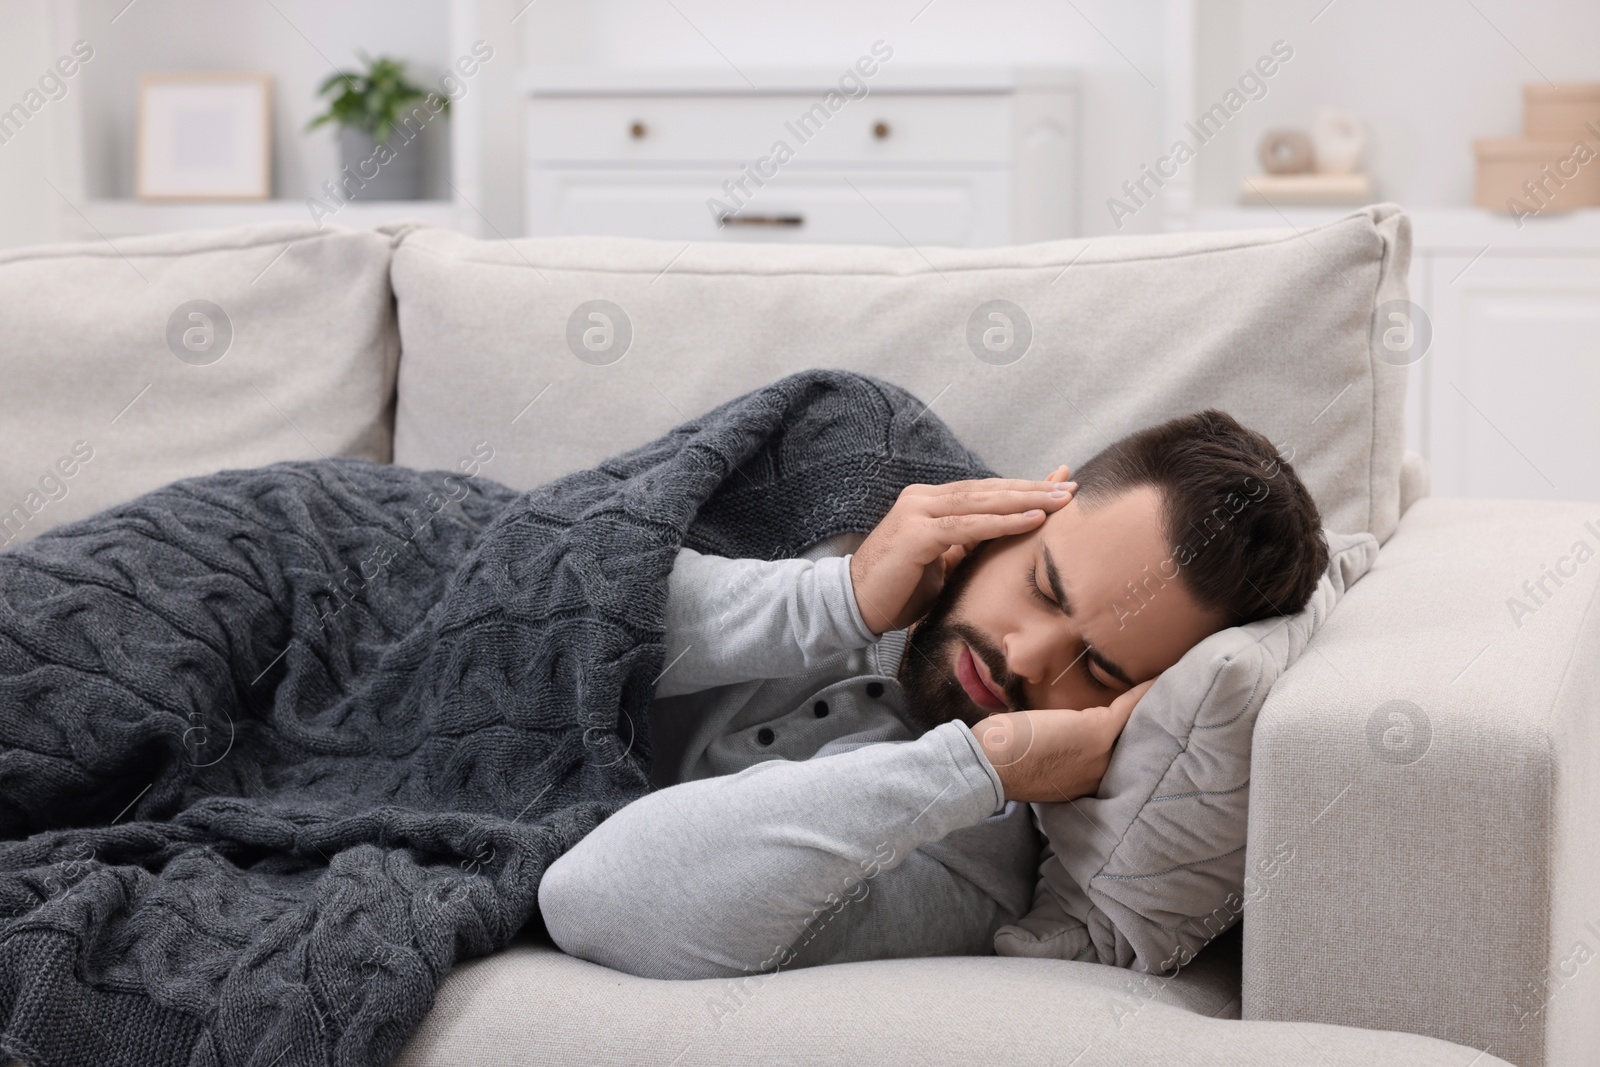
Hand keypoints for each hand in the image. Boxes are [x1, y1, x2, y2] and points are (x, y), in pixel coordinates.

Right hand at [849, 467, 1075, 634]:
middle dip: (1032, 487)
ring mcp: (918, 512)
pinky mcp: (916, 533)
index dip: (1021, 487)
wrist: (852, 605)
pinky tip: (1032, 520)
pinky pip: (969, 526)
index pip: (984, 490)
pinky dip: (1003, 522)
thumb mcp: (940, 563)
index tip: (1057, 483)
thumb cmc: (897, 590)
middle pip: (988, 489)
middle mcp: (923, 498)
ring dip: (1026, 500)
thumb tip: (1001, 538)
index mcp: (929, 502)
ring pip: (982, 501)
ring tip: (1061, 499)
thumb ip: (965, 546)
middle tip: (1069, 485)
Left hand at [969, 679, 1155, 802]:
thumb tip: (1065, 733)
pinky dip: (1146, 690)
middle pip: (1137, 742)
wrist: (987, 765)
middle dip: (1155, 721)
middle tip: (1175, 698)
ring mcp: (1102, 755)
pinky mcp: (1096, 733)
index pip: (1122, 756)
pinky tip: (1162, 676)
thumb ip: (1065, 753)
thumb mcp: (1043, 762)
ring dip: (1156, 703)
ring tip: (1173, 685)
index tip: (1151, 717)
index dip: (1136, 735)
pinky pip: (1129, 707)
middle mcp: (1102, 775)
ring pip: (1137, 725)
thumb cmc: (1003, 758)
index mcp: (1089, 782)